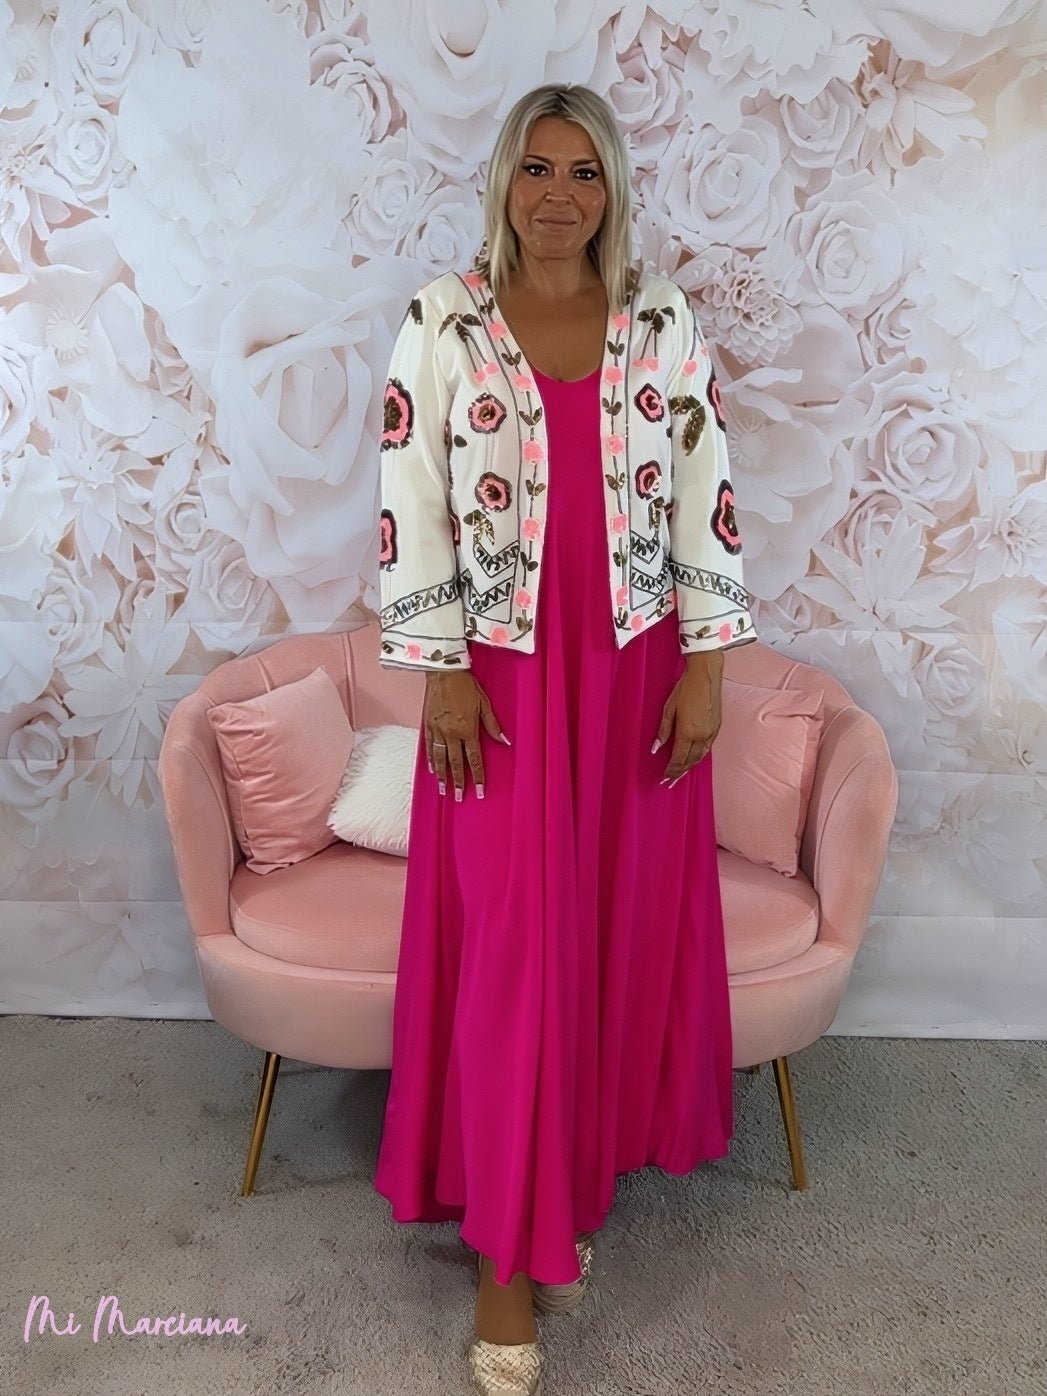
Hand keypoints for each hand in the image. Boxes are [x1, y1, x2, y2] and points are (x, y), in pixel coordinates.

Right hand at [424, 671, 509, 800]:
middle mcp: (452, 734)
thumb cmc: (466, 685)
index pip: (474, 759)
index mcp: (467, 730)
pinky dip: (430, 759)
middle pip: (456, 763)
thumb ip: (493, 725)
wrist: (444, 672)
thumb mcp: (484, 703)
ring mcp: (438, 730)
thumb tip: (505, 741)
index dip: (477, 777)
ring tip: (443, 790)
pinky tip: (432, 769)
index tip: (479, 791)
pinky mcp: (428, 725)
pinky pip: (429, 746)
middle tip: (459, 798)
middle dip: (458, 782)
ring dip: (442, 776)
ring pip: (440, 758)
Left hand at [654, 650, 723, 787]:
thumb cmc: (685, 689)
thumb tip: (655, 749)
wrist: (706, 675)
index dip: (671, 771)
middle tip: (670, 782)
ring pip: (700, 757)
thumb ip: (663, 731)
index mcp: (688, 733)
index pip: (678, 759)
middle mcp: (702, 736)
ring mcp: (711, 733)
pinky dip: (699, 757)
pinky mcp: (717, 728)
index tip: (664, 779)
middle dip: (680, 773)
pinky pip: (707, 749)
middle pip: (690, 761)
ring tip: (681, 775)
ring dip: (690, 767)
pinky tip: (694, 759)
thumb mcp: (669, 708)